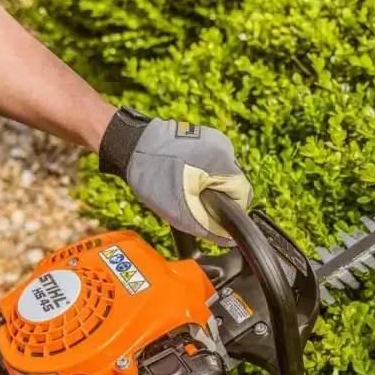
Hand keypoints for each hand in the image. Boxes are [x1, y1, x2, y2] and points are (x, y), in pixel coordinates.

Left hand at [97, 106, 253, 245]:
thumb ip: (210, 228)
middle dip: (218, 198)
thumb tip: (228, 238)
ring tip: (184, 187)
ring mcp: (215, 139)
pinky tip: (182, 174)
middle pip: (234, 185)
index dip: (228, 212)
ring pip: (223, 174)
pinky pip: (212, 163)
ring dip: (209, 185)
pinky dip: (202, 172)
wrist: (131, 145)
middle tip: (192, 202)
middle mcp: (226, 147)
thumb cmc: (153, 177)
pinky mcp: (204, 136)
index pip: (243, 196)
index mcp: (225, 163)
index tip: (209, 216)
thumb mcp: (182, 213)